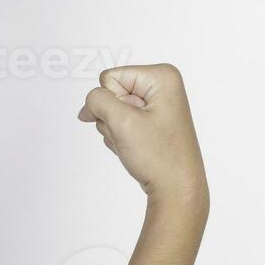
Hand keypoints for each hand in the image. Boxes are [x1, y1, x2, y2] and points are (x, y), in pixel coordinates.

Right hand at [77, 64, 207, 201]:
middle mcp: (162, 86)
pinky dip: (122, 137)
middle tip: (134, 136)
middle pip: (112, 93)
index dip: (111, 103)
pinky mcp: (150, 121)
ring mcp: (156, 105)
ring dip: (116, 130)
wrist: (175, 188)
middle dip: (113, 118)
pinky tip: (137, 148)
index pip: (109, 78)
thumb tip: (89, 101)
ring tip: (137, 144)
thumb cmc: (161, 158)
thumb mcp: (122, 122)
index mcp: (162, 76)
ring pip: (113, 110)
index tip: (130, 123)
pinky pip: (120, 122)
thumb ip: (98, 101)